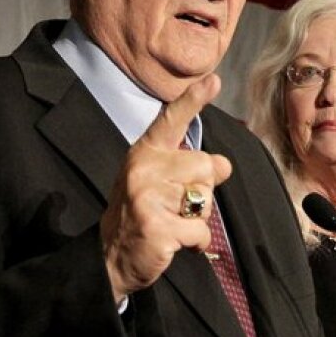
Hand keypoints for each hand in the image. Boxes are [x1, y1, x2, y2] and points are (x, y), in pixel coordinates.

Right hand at [101, 74, 232, 302]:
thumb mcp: (160, 183)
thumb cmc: (142, 214)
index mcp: (145, 153)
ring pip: (205, 201)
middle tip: (177, 206)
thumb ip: (190, 169)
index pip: (172, 121)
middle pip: (206, 167)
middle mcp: (144, 169)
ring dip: (198, 219)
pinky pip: (200, 230)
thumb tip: (225, 164)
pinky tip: (174, 242)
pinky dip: (196, 242)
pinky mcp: (156, 226)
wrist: (110, 256)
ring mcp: (148, 197)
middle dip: (202, 191)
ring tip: (172, 223)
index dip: (193, 100)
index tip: (214, 80)